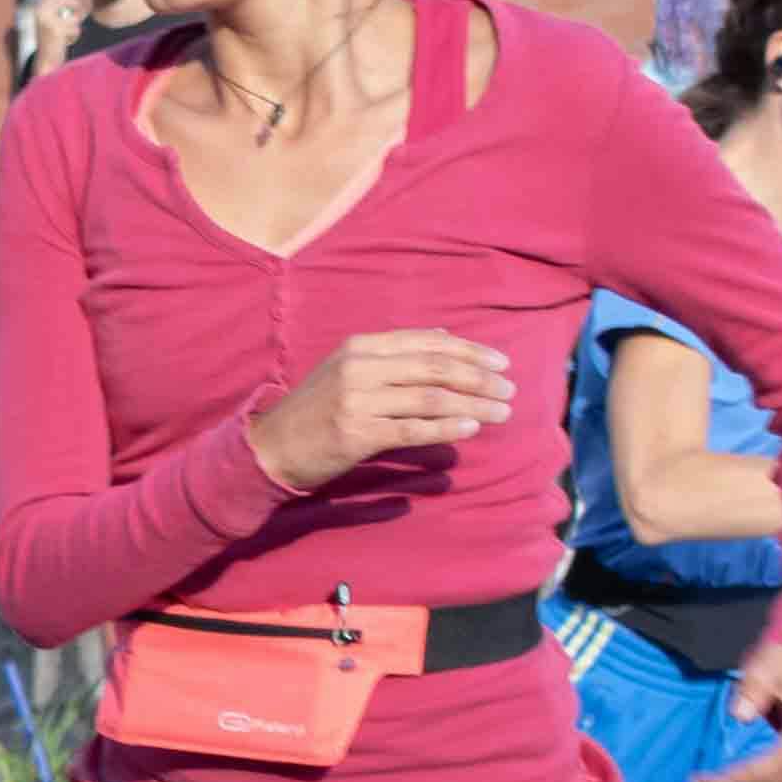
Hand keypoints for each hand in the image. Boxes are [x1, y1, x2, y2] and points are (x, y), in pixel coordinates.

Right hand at [25, 0, 88, 62]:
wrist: (45, 62)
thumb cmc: (52, 41)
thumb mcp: (53, 22)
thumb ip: (59, 10)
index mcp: (40, 8)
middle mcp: (41, 12)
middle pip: (68, 1)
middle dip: (77, 8)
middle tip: (79, 15)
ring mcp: (48, 21)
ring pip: (75, 17)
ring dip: (74, 27)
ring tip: (66, 35)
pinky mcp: (56, 30)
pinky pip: (75, 28)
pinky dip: (74, 36)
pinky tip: (65, 42)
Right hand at [244, 329, 511, 491]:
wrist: (272, 446)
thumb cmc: (316, 408)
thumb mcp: (348, 367)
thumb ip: (394, 352)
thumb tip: (444, 336)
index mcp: (360, 346)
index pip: (427, 342)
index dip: (469, 351)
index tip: (501, 362)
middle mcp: (359, 368)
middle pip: (434, 367)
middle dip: (479, 378)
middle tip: (509, 389)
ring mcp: (357, 401)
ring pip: (430, 398)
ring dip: (472, 405)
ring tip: (501, 412)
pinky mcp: (357, 434)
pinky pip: (412, 429)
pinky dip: (445, 428)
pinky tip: (470, 429)